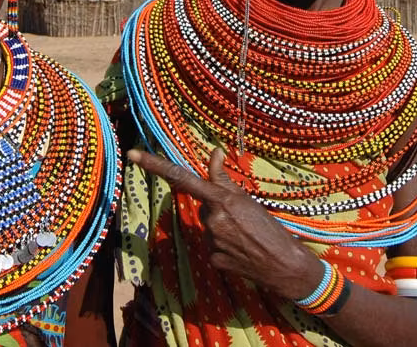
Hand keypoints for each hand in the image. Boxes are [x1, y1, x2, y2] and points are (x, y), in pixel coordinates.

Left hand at [127, 148, 322, 300]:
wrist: (284, 266)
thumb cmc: (270, 228)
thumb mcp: (248, 199)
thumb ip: (223, 178)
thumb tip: (214, 152)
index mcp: (221, 199)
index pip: (182, 178)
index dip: (155, 165)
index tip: (132, 154)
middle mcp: (211, 219)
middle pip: (203, 206)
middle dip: (217, 208)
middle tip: (242, 219)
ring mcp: (210, 241)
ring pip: (207, 226)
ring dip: (222, 227)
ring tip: (245, 235)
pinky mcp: (212, 259)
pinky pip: (211, 246)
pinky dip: (224, 246)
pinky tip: (241, 250)